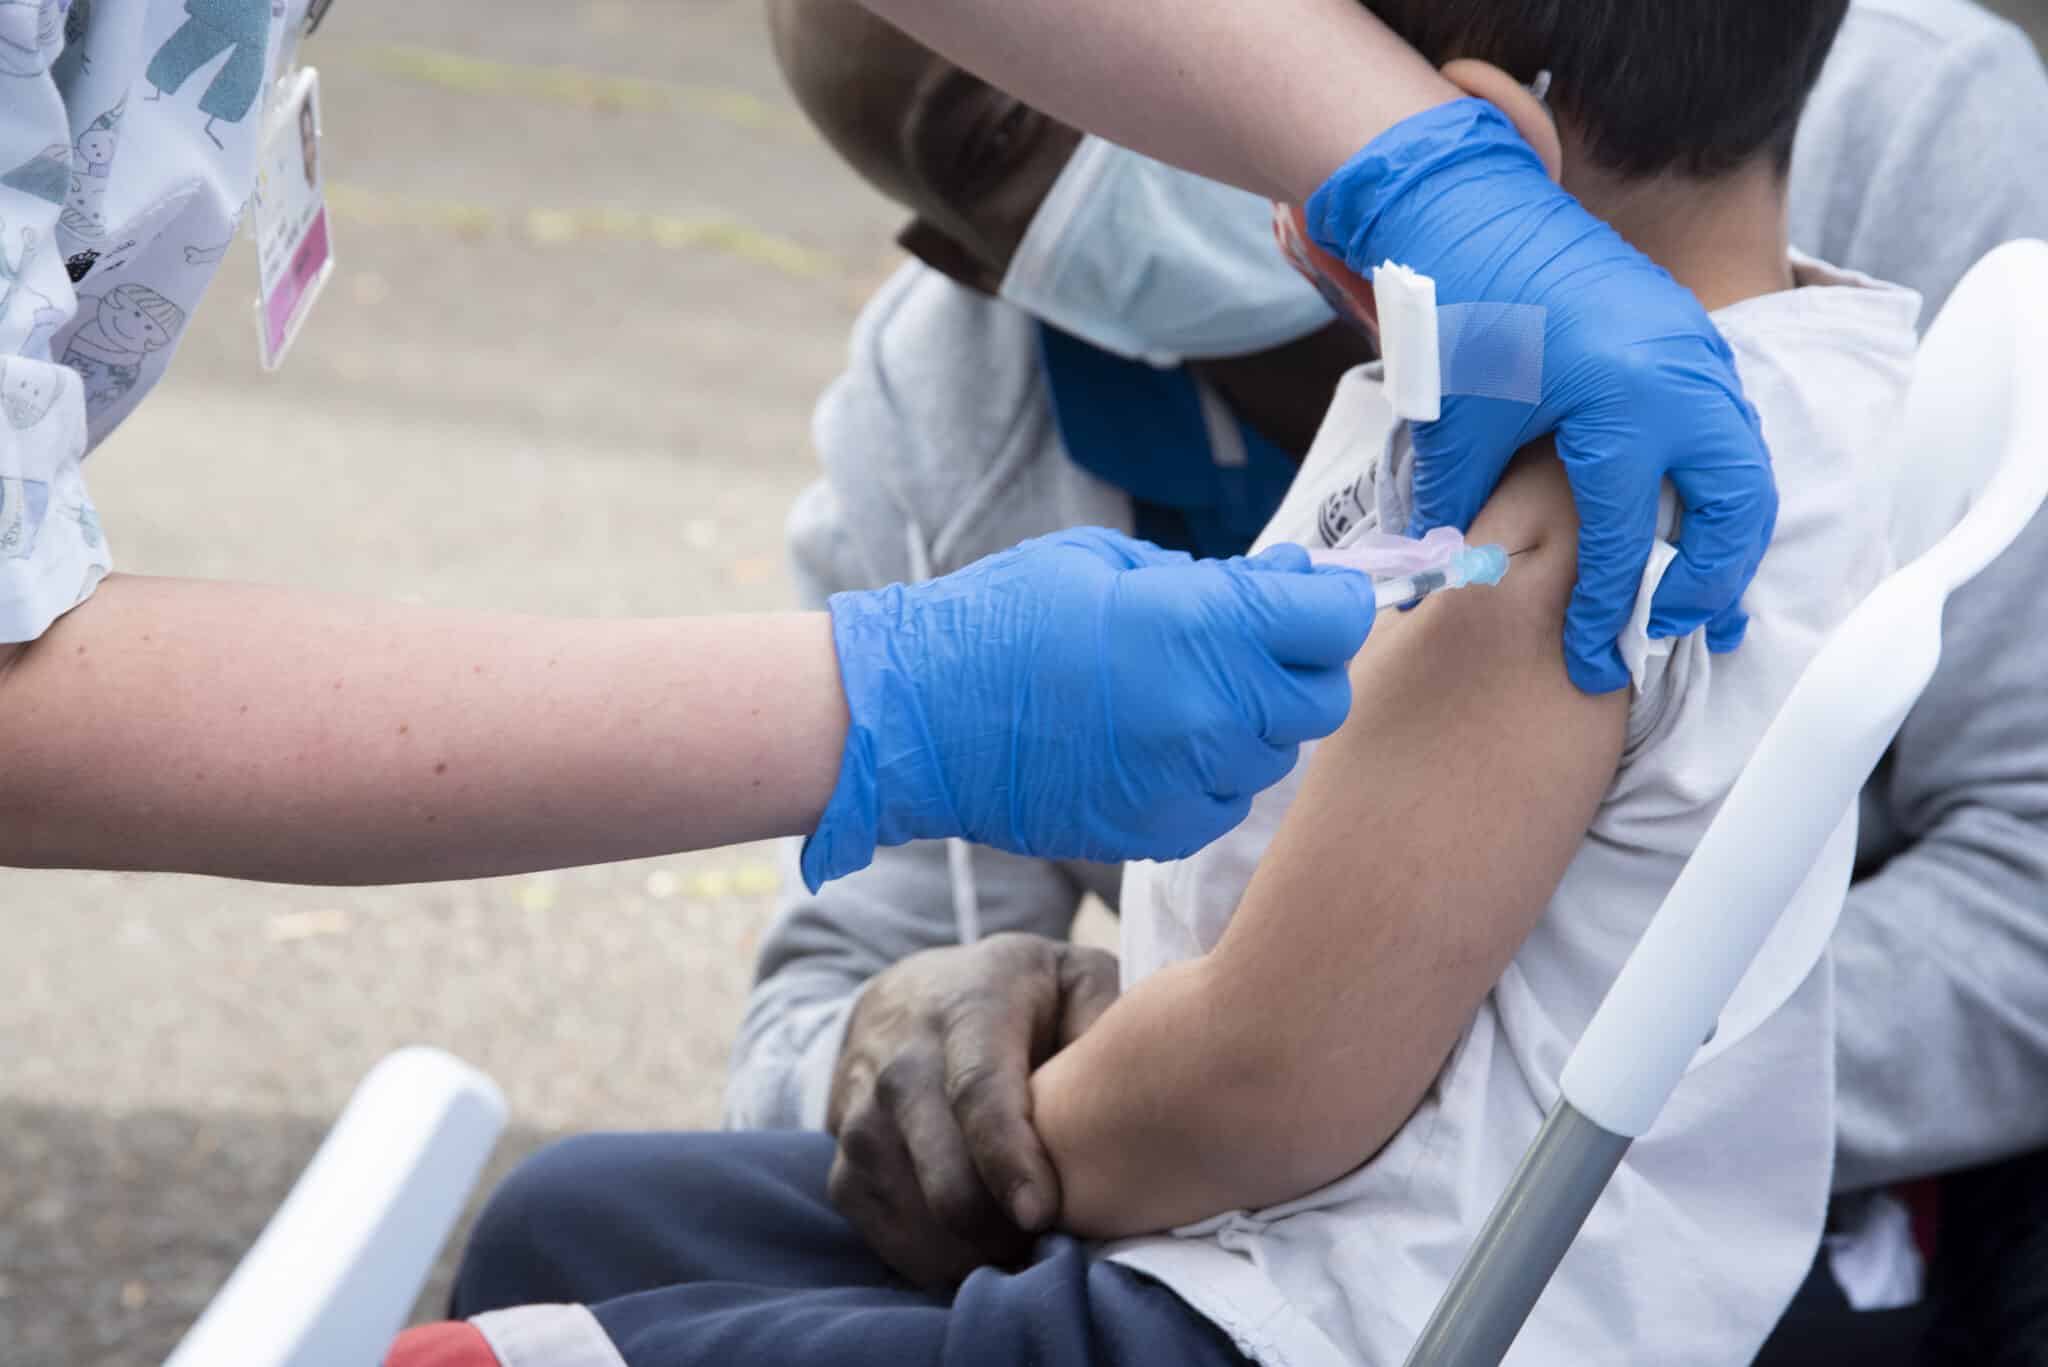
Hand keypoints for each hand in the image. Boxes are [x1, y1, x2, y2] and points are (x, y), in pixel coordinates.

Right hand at [801, 529, 1373, 889]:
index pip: (1337, 619)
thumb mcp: (1108, 565)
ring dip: (1251, 724)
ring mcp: (1190, 780)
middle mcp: (1214, 710)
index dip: (1330, 603)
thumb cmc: (1004, 618)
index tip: (1311, 597)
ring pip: (1276, 756)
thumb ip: (1212, 580)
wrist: (920, 716)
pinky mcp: (1161, 829)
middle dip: (1299, 666)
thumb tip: (1287, 579)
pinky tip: (1155, 745)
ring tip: (1182, 695)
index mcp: (1205, 626)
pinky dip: (1209, 775)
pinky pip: (1225, 802)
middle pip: (1323, 698)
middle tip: (1249, 646)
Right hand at [825, 934, 1119, 1289]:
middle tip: (1057, 1251)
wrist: (910, 998)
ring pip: (911, 1215)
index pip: (978, 1092)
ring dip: (971, 1254)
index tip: (1041, 1214)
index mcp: (966, 1011)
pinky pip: (884, 1235)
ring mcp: (861, 1119)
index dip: (1007, 1159)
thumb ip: (1108, 1015)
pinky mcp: (843, 1167)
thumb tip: (1139, 1079)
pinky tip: (982, 1255)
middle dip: (1000, 1232)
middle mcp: (899, 1064)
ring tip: (1026, 1256)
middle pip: (941, 1174)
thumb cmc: (1016, 999)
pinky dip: (934, 1261)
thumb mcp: (1071, 977)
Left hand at [1306, 99, 1775, 692]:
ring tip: (1700, 600)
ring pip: (1747, 468)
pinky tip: (1689, 522)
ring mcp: (1699, 356)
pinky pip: (1729, 429)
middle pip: (1735, 507)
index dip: (1610, 610)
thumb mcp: (1457, 418)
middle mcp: (1683, 380)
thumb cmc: (1463, 307)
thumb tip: (1440, 580)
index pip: (1629, 537)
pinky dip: (1719, 485)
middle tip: (1676, 632)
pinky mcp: (1694, 341)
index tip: (1594, 662)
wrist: (1474, 205)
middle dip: (1713, 581)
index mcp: (1625, 402)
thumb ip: (1458, 506)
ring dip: (1728, 537)